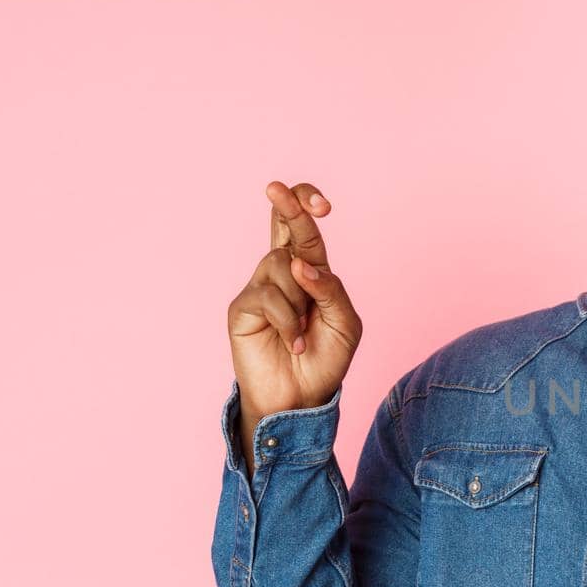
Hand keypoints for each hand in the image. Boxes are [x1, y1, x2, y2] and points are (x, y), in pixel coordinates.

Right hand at [227, 182, 362, 428]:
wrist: (301, 398)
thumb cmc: (325, 360)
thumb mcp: (344, 323)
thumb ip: (331, 290)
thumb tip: (302, 265)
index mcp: (310, 271)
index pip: (304, 229)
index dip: (307, 207)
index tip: (322, 204)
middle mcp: (282, 273)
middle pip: (283, 227)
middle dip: (286, 205)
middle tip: (275, 188)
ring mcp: (260, 287)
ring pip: (281, 265)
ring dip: (301, 299)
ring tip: (304, 332)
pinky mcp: (242, 307)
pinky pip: (268, 297)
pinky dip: (289, 322)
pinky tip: (294, 342)